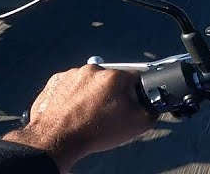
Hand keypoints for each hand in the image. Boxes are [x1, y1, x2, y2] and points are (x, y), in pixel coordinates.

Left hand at [4, 65, 153, 171]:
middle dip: (111, 93)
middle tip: (107, 112)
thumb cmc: (93, 132)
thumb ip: (151, 111)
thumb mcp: (135, 126)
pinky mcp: (55, 81)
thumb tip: (153, 105)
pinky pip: (70, 85)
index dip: (135, 91)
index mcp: (114, 76)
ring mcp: (72, 74)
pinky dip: (73, 95)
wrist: (56, 140)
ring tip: (88, 114)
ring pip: (89, 81)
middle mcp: (93, 70)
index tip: (131, 102)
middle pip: (110, 79)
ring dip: (91, 93)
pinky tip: (74, 111)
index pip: (135, 77)